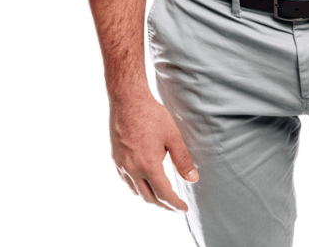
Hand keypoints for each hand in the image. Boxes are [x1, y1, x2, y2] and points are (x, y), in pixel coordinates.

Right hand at [109, 91, 197, 211]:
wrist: (128, 100)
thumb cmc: (152, 116)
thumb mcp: (173, 136)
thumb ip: (183, 160)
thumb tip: (193, 179)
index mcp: (148, 166)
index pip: (164, 195)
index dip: (175, 204)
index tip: (184, 208)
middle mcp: (132, 170)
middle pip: (149, 198)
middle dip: (163, 204)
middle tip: (174, 205)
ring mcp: (121, 166)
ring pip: (136, 191)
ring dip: (149, 197)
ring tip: (161, 196)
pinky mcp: (115, 159)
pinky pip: (126, 181)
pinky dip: (137, 187)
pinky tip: (144, 182)